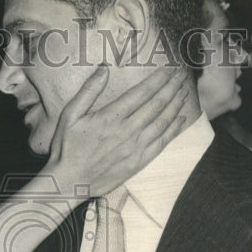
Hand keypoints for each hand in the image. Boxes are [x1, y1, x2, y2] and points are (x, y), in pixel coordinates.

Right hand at [44, 66, 188, 197]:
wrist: (69, 182)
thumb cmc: (66, 147)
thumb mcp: (69, 115)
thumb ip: (88, 91)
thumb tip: (103, 68)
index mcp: (110, 117)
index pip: (141, 93)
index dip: (158, 79)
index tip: (169, 69)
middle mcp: (127, 131)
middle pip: (156, 104)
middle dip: (172, 88)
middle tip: (182, 75)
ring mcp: (135, 148)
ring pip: (162, 122)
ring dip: (176, 105)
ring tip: (185, 92)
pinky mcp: (138, 162)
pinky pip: (161, 143)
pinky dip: (173, 130)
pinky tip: (181, 119)